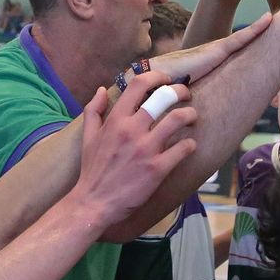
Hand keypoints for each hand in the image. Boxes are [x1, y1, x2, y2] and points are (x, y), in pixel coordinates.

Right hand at [70, 72, 199, 226]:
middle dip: (180, 91)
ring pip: (178, 119)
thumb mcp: (87, 137)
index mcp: (116, 120)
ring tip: (192, 118)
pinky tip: (189, 147)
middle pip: (164, 97)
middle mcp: (132, 130)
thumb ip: (94, 111)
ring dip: (190, 115)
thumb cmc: (92, 170)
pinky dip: (190, 145)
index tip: (167, 80)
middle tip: (186, 96)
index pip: (139, 84)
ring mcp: (146, 149)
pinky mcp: (157, 169)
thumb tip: (101, 90)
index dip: (158, 76)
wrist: (94, 202)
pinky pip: (183, 149)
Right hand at [148, 13, 270, 83]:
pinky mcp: (219, 49)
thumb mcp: (191, 92)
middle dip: (257, 30)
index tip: (260, 37)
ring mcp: (218, 48)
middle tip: (274, 21)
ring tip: (275, 16)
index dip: (247, 41)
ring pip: (245, 35)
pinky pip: (243, 37)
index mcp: (211, 60)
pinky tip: (269, 19)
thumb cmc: (169, 89)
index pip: (234, 49)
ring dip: (260, 26)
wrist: (157, 77)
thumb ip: (200, 95)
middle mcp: (215, 51)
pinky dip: (256, 28)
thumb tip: (206, 112)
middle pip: (242, 40)